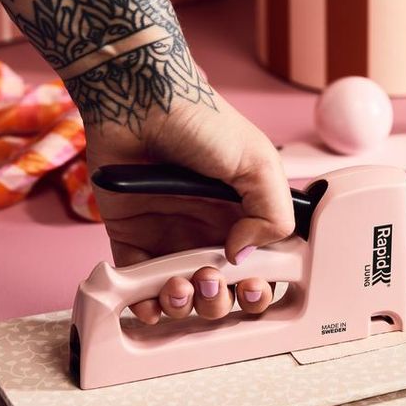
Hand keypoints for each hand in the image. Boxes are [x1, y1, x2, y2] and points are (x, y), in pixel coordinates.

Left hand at [86, 93, 294, 323]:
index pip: (261, 268)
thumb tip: (243, 255)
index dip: (258, 287)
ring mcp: (171, 236)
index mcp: (246, 216)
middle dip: (220, 301)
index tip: (251, 285)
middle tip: (211, 282)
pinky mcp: (132, 237)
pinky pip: (138, 284)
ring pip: (183, 294)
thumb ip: (273, 214)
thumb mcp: (258, 164)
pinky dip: (146, 302)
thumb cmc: (204, 124)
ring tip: (180, 286)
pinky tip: (152, 301)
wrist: (141, 101)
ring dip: (184, 305)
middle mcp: (210, 231)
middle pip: (223, 290)